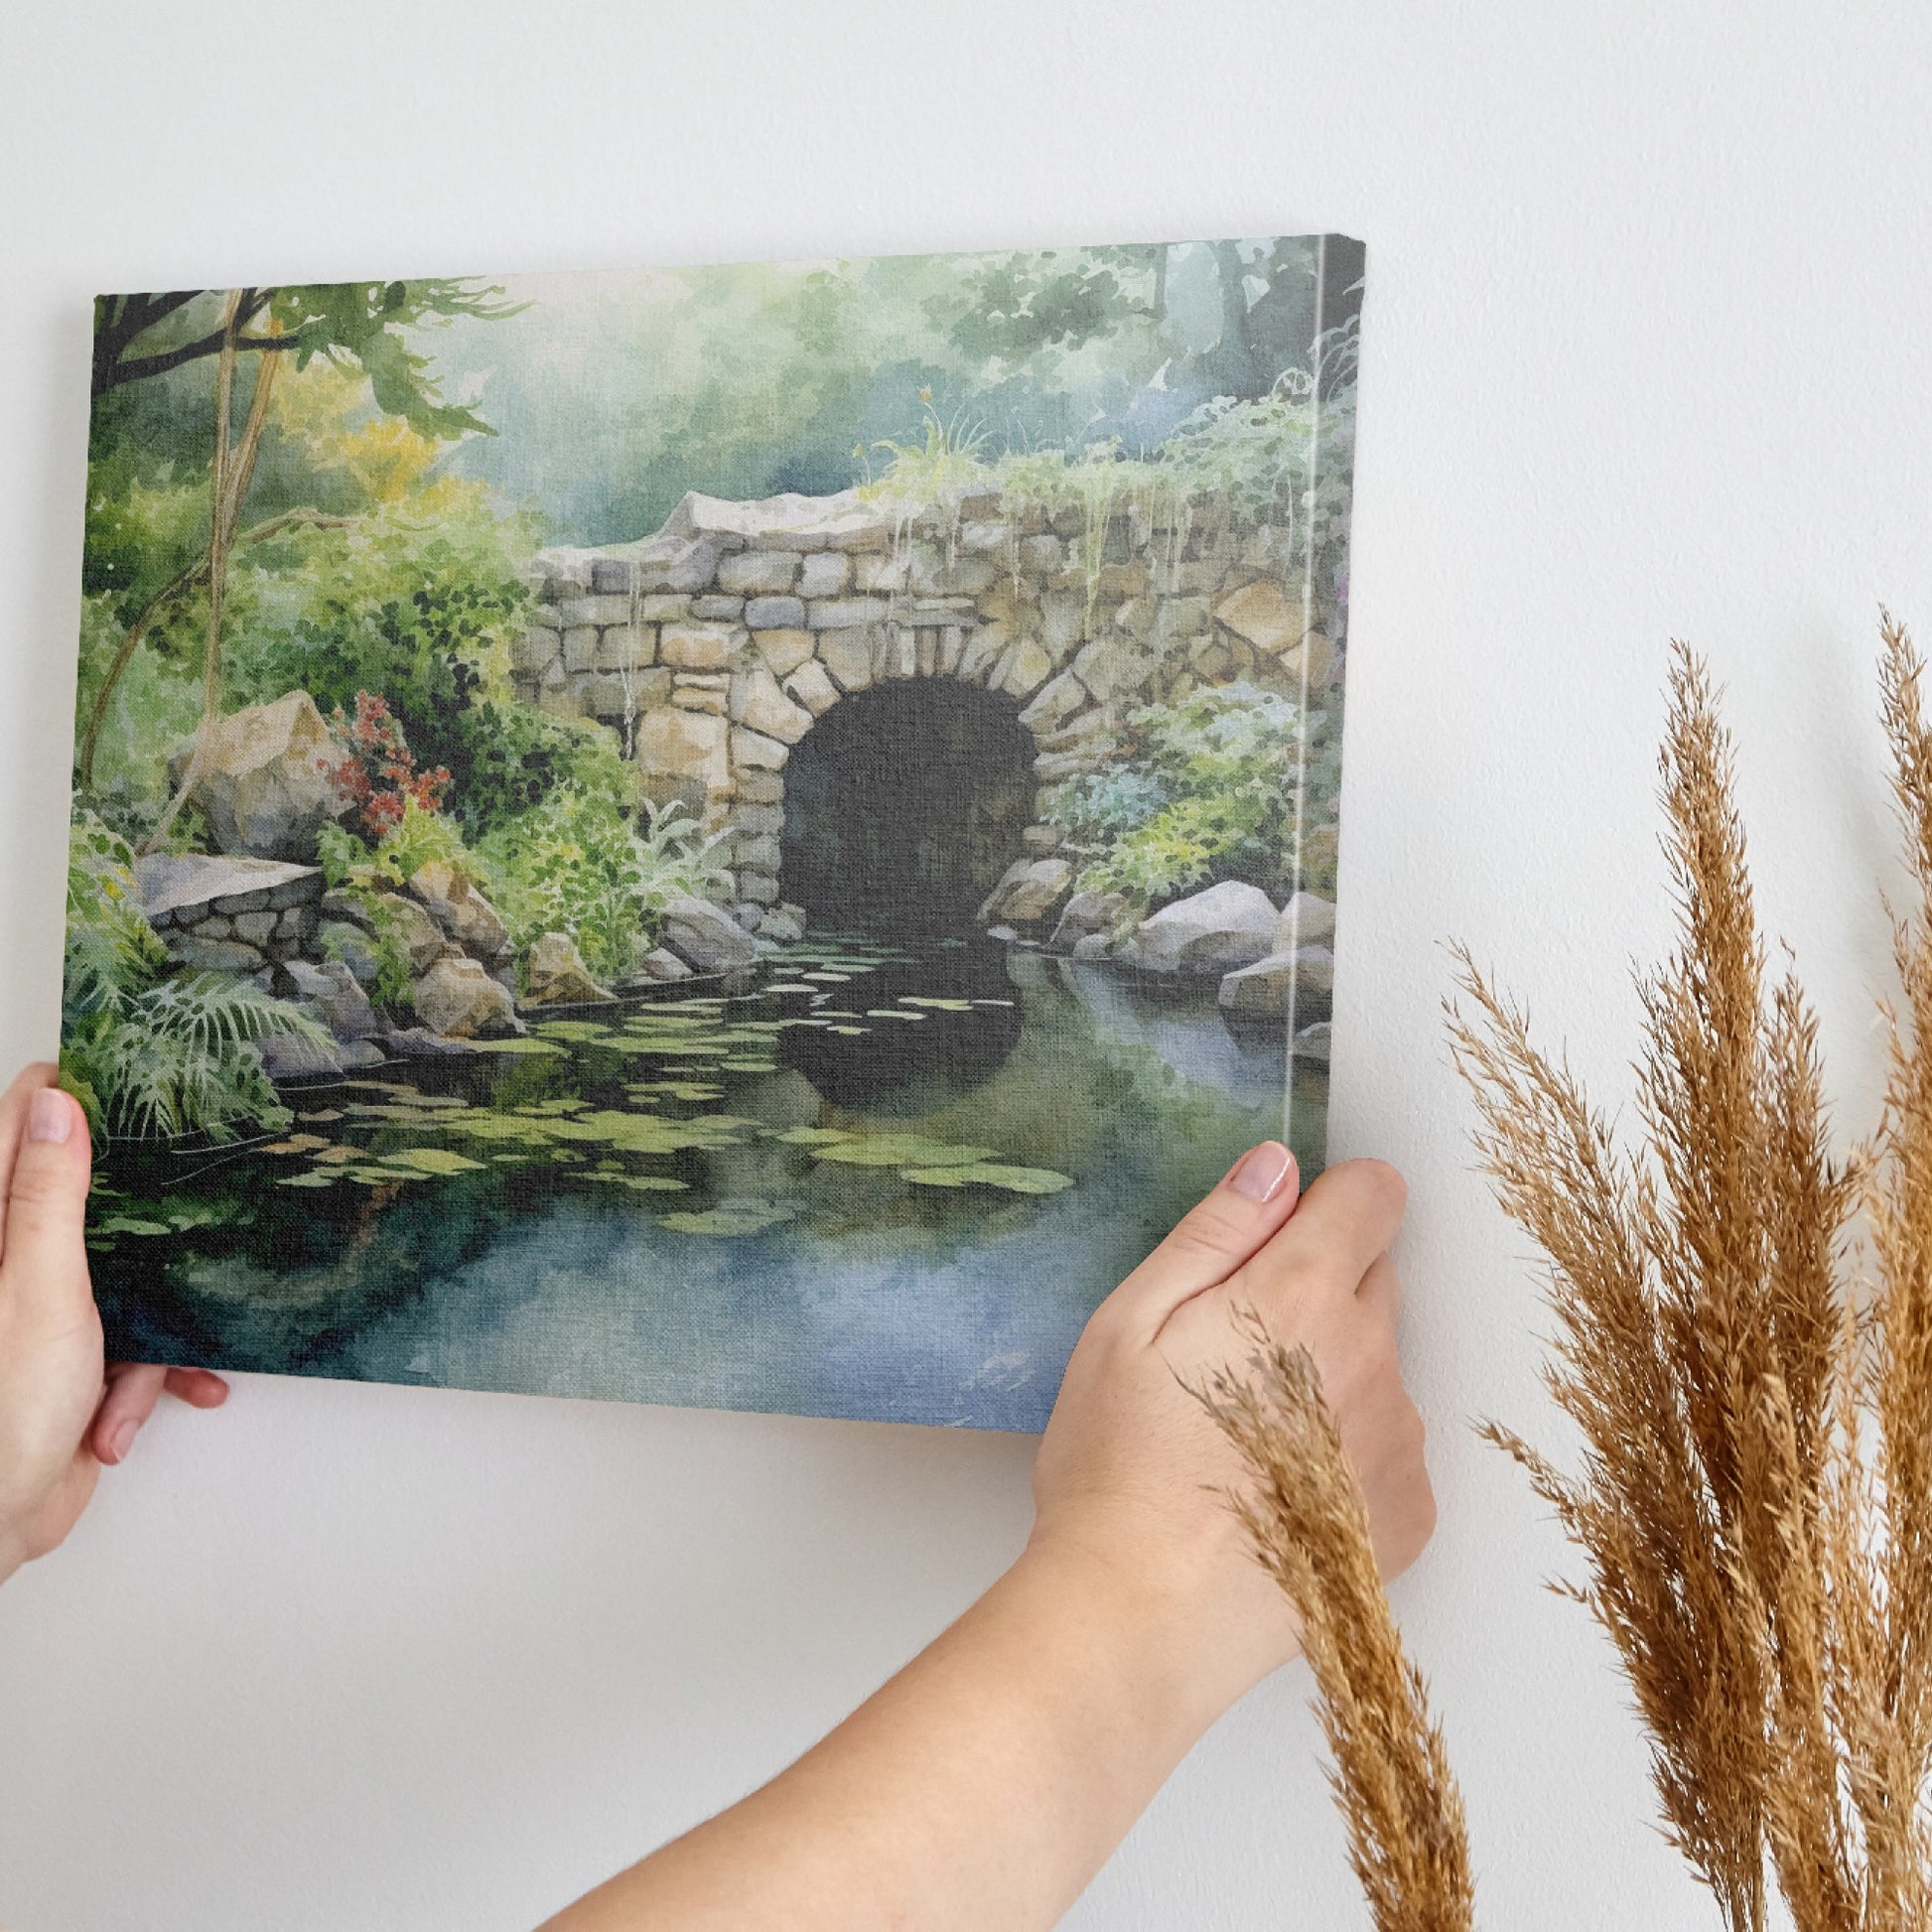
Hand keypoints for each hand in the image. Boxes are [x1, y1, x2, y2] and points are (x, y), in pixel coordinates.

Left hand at [0, 1063, 227, 1583]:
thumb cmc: (2, 1413)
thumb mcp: (39, 1288)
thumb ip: (48, 1195)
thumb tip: (57, 1103)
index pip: (22, 1122)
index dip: (74, 1094)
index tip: (135, 1079)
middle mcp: (11, 1258)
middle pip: (87, 1194)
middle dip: (144, 1216)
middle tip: (189, 1193)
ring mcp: (42, 1307)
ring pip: (125, 1271)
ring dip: (149, 1324)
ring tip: (143, 1365)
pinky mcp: (71, 1355)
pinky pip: (132, 1340)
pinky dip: (145, 1377)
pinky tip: (131, 1412)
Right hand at [1029, 1144, 1433, 1723]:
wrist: (1143, 1617)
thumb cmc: (1119, 1469)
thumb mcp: (1130, 1323)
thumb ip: (1215, 1233)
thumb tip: (1275, 1168)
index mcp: (1302, 1295)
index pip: (1374, 1194)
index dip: (1327, 1201)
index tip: (1280, 1238)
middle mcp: (1372, 1359)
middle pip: (1375, 1279)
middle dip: (1318, 1292)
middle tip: (1233, 1353)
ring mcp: (1398, 1441)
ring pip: (1379, 1367)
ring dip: (1333, 1378)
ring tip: (1245, 1438)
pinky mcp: (1408, 1515)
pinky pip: (1389, 1449)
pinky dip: (1347, 1456)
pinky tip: (1277, 1491)